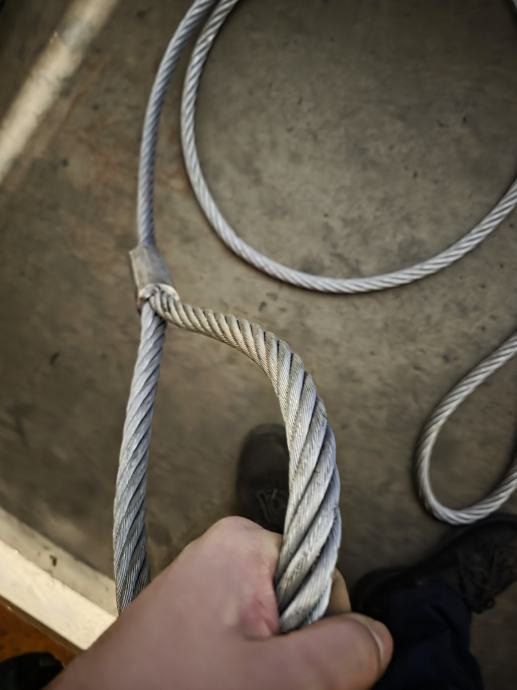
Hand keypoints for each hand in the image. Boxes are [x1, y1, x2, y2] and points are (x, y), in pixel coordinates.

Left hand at [51, 517, 391, 689]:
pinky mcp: (191, 621)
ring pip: (273, 634)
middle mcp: (222, 556)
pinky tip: (221, 686)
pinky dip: (245, 672)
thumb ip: (342, 652)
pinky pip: (242, 644)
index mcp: (243, 545)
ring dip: (270, 671)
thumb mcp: (276, 680)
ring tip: (231, 686)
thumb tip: (379, 636)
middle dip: (294, 657)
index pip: (326, 580)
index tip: (297, 669)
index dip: (323, 635)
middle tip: (258, 684)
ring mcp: (204, 589)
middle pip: (301, 608)